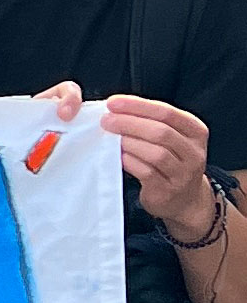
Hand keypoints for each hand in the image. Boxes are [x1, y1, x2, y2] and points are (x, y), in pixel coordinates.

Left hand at [103, 92, 221, 240]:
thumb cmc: (170, 160)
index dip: (138, 106)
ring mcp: (183, 174)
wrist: (184, 199)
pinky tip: (118, 156)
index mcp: (196, 131)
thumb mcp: (171, 138)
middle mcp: (194, 152)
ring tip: (109, 136)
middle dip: (129, 123)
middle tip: (106, 120)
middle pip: (161, 132)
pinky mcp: (168, 191)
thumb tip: (115, 108)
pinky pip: (147, 173)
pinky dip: (130, 161)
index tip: (113, 102)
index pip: (167, 112)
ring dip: (129, 142)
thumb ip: (150, 122)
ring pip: (156, 153)